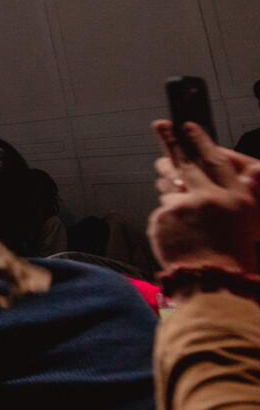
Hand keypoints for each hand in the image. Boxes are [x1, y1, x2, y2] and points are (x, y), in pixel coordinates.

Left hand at [148, 120, 259, 284]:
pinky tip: (178, 234)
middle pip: (185, 162)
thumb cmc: (233, 255)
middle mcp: (211, 197)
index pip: (215, 160)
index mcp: (236, 197)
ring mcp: (185, 206)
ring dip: (169, 188)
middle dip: (171, 141)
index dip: (200, 141)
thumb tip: (249, 170)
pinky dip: (168, 220)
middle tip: (161, 125)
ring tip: (178, 204)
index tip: (187, 126)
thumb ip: (238, 194)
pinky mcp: (164, 217)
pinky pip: (162, 212)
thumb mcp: (246, 221)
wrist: (215, 284)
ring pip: (169, 189)